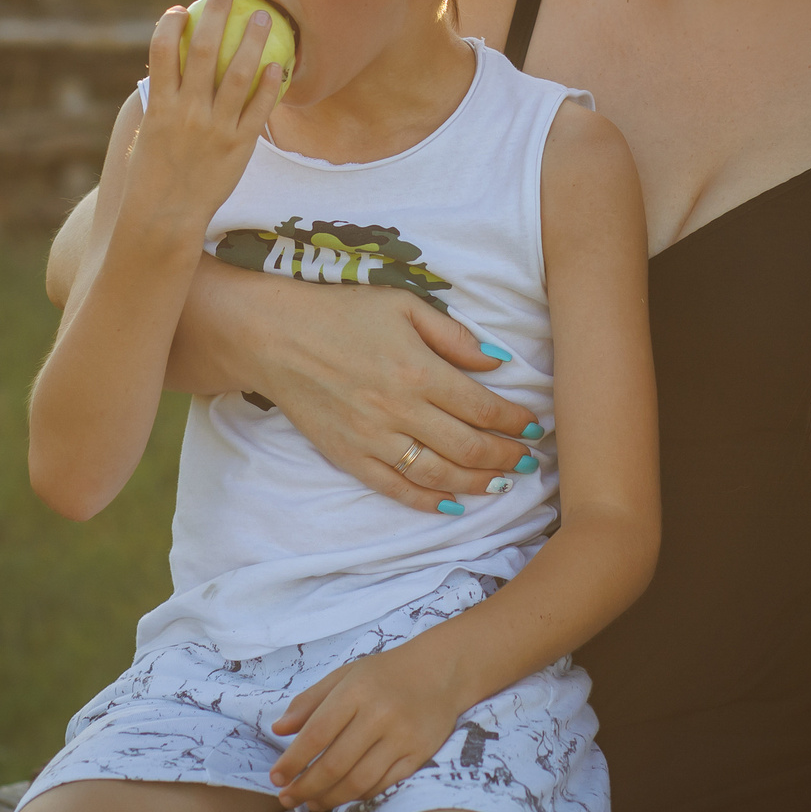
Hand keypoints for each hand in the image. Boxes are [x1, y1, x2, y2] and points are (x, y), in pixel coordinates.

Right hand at [113, 0, 283, 242]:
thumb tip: (160, 79)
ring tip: (265, 18)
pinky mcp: (238, 146)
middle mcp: (186, 111)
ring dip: (253, 41)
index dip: (170, 25)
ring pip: (237, 74)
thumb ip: (157, 105)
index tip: (180, 10)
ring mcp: (214, 128)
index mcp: (159, 106)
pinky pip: (258, 108)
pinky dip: (269, 84)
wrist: (164, 218)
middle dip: (215, 16)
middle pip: (203, 52)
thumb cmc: (153, 177)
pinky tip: (281, 65)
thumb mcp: (146, 137)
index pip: (161, 52)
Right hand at [219, 274, 543, 512]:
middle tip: (528, 462)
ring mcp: (373, 438)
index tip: (534, 427)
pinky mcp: (349, 456)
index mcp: (419, 371)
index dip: (515, 422)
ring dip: (476, 484)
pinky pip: (394, 488)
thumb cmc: (343, 313)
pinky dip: (426, 501)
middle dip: (505, 458)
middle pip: (467, 447)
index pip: (482, 408)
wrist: (275, 336)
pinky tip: (451, 505)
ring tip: (501, 485)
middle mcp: (400, 411)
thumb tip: (497, 362)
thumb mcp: (404, 306)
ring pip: (437, 475)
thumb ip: (453, 336)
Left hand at [268, 647, 464, 811]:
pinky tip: (345, 795)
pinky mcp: (420, 754)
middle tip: (288, 798)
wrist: (441, 670)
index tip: (276, 777)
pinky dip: (359, 795)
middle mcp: (380, 714)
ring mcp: (402, 737)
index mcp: (357, 690)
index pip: (317, 733)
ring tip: (312, 803)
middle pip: (335, 764)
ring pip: (359, 781)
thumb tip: (279, 729)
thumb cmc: (386, 673)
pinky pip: (384, 785)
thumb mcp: (345, 674)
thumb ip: (309, 700)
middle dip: (306, 787)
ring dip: (330, 798)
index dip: (293, 761)